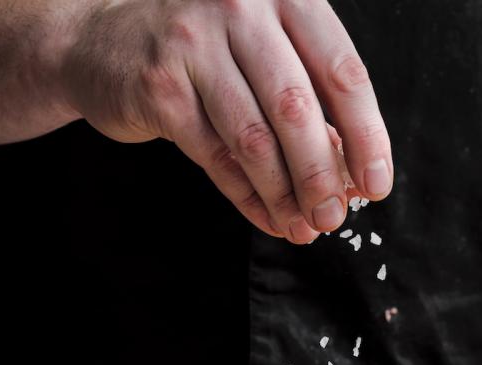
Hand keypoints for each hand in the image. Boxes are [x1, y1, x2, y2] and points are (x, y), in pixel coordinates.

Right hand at [60, 0, 391, 242]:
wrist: (105, 44)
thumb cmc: (209, 53)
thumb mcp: (268, 56)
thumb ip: (311, 102)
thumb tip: (352, 178)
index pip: (342, 71)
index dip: (366, 135)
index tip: (376, 184)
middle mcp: (240, 7)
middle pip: (297, 107)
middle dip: (322, 174)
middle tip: (334, 216)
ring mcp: (193, 43)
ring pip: (254, 137)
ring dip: (285, 194)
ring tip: (305, 226)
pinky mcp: (159, 85)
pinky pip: (215, 157)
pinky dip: (248, 197)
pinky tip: (270, 218)